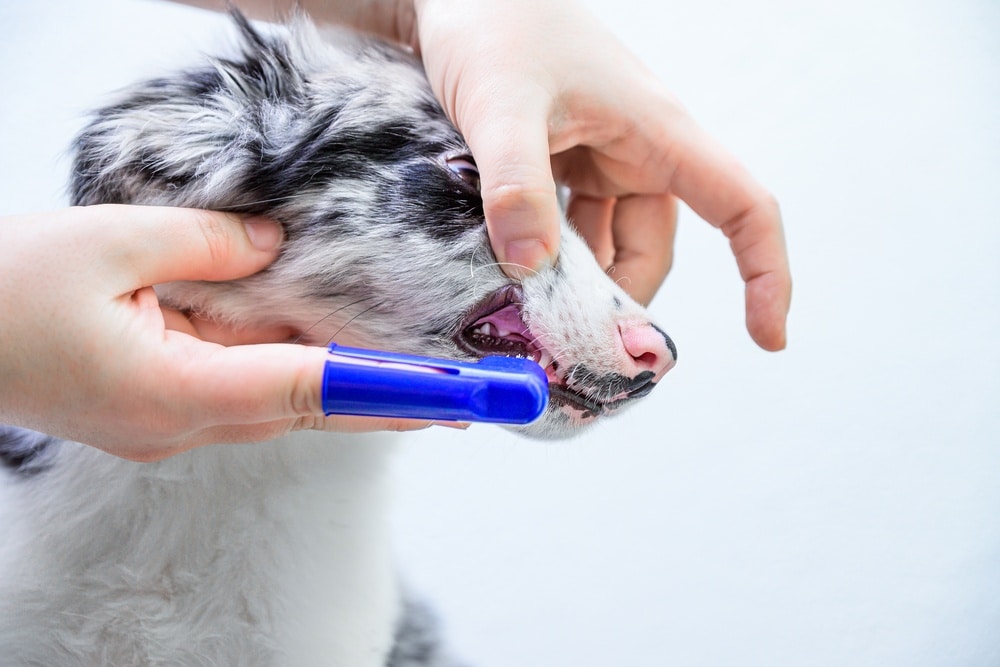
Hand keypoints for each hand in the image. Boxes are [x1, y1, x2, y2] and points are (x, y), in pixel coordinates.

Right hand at [0, 205, 429, 460]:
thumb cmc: (4, 289)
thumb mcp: (112, 242)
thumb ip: (210, 243)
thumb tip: (278, 246)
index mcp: (171, 392)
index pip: (304, 391)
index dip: (382, 391)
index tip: (446, 398)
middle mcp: (179, 424)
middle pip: (305, 410)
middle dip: (382, 399)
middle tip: (458, 394)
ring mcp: (168, 425)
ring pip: (278, 404)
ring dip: (343, 387)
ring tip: (416, 374)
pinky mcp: (160, 409)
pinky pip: (241, 391)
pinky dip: (290, 372)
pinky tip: (325, 351)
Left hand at [411, 0, 791, 349]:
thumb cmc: (494, 24)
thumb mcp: (502, 105)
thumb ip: (517, 185)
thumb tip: (531, 272)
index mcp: (657, 132)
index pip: (742, 206)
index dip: (765, 273)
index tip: (769, 339)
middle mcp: (638, 151)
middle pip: (654, 248)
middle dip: (622, 299)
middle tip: (569, 342)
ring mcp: (599, 160)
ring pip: (609, 245)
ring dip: (578, 282)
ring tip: (528, 310)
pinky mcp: (563, 164)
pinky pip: (570, 228)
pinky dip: (549, 258)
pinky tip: (510, 272)